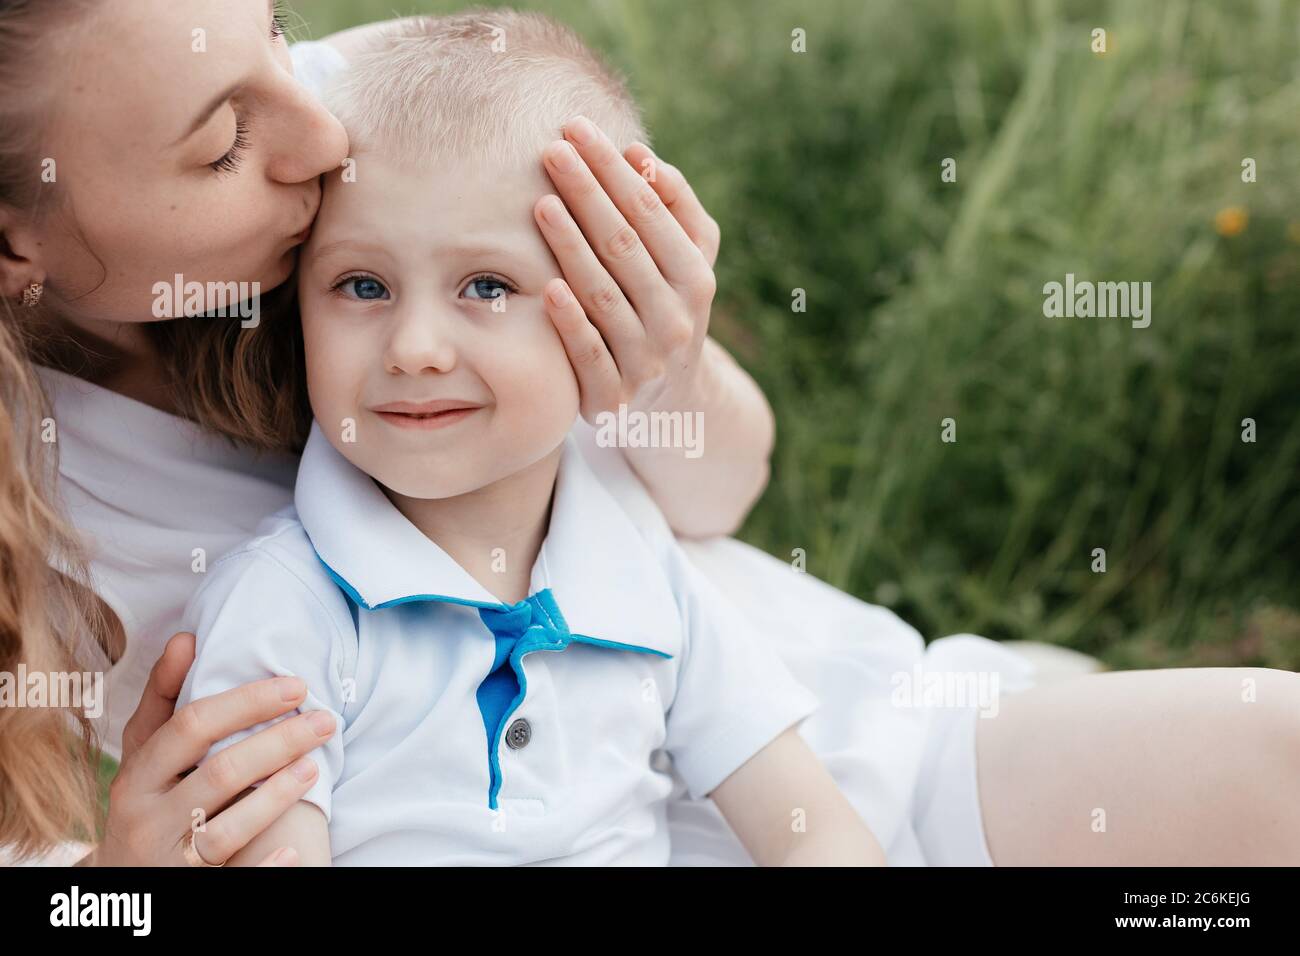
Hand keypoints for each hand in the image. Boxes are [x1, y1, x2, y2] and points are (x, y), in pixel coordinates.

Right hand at [86, 632, 334, 866]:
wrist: (122, 887)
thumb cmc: (146, 803)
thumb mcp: (143, 754)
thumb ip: (164, 699)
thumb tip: (186, 638)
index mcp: (137, 775)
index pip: (192, 727)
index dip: (247, 702)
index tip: (296, 685)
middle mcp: (146, 817)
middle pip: (218, 772)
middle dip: (277, 743)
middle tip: (324, 721)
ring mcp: (166, 858)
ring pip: (226, 828)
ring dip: (276, 796)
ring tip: (316, 766)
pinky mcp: (184, 890)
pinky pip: (230, 880)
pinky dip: (264, 866)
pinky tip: (295, 848)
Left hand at [534, 116, 721, 421]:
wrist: (670, 401)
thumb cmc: (666, 307)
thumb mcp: (688, 261)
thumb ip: (676, 209)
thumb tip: (643, 158)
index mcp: (696, 279)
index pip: (652, 214)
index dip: (614, 170)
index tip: (579, 130)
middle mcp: (676, 320)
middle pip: (625, 248)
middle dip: (588, 194)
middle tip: (552, 150)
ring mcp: (645, 361)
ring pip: (604, 296)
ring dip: (572, 248)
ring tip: (542, 203)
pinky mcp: (613, 396)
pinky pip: (589, 355)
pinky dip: (570, 322)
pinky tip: (548, 287)